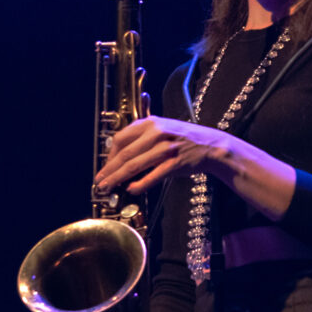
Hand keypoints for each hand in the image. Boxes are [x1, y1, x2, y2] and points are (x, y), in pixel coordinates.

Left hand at [95, 116, 232, 194]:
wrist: (210, 145)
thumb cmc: (183, 139)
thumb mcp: (162, 129)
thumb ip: (141, 138)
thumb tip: (118, 156)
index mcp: (150, 123)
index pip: (121, 139)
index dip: (109, 155)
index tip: (105, 167)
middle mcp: (157, 133)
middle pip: (125, 153)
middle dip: (109, 170)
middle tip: (100, 181)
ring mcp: (166, 148)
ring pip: (135, 165)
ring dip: (119, 178)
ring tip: (109, 187)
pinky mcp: (175, 162)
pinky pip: (153, 175)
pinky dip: (140, 184)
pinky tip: (132, 189)